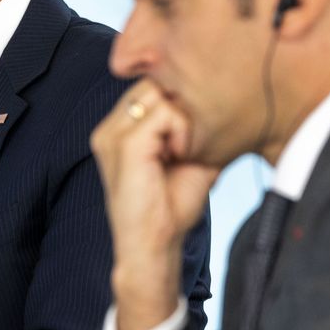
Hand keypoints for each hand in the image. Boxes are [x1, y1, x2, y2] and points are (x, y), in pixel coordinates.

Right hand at [90, 79, 219, 329]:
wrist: (154, 246)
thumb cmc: (169, 208)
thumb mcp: (186, 157)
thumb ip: (191, 126)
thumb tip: (221, 99)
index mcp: (116, 131)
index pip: (150, 88)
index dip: (177, 105)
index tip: (187, 141)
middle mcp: (108, 128)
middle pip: (153, 83)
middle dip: (179, 108)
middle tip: (184, 147)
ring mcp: (112, 133)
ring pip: (160, 92)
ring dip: (182, 120)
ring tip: (179, 153)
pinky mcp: (125, 143)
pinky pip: (165, 112)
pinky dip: (181, 132)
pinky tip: (178, 157)